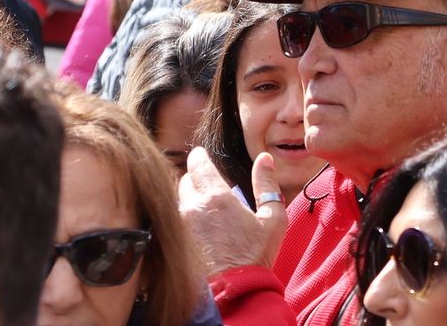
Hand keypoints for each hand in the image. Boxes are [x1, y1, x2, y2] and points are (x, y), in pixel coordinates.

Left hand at [178, 148, 286, 274]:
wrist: (233, 291)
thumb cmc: (255, 256)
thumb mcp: (273, 218)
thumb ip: (267, 185)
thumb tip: (264, 159)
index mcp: (217, 198)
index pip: (198, 164)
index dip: (199, 157)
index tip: (201, 156)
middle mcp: (192, 208)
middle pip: (184, 181)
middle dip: (194, 179)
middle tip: (206, 185)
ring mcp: (180, 227)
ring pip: (176, 202)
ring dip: (186, 200)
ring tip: (201, 208)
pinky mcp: (174, 244)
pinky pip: (173, 221)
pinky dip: (182, 219)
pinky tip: (194, 228)